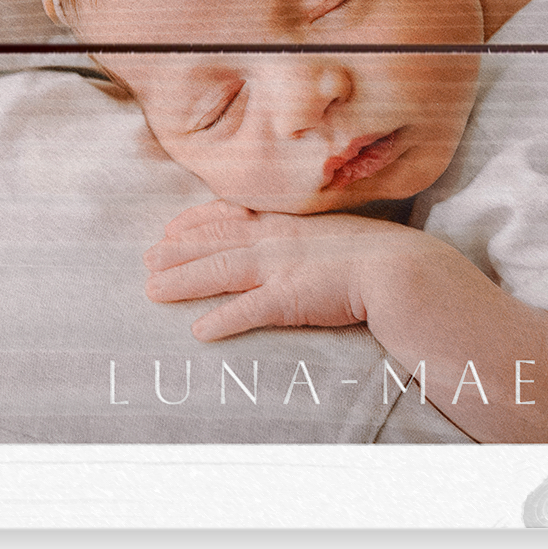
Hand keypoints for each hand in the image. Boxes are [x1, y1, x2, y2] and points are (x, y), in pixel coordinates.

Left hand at [143, 201, 420, 342]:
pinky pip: (249, 310)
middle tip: (146, 259)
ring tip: (152, 291)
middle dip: (177, 250)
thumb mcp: (336, 234)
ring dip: (184, 280)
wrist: (401, 269)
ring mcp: (282, 268)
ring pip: (221, 272)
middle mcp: (278, 241)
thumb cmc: (377, 256)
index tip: (172, 228)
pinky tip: (199, 331)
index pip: (232, 217)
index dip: (198, 222)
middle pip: (216, 243)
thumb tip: (300, 247)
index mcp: (288, 224)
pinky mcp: (291, 298)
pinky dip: (223, 319)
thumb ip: (310, 237)